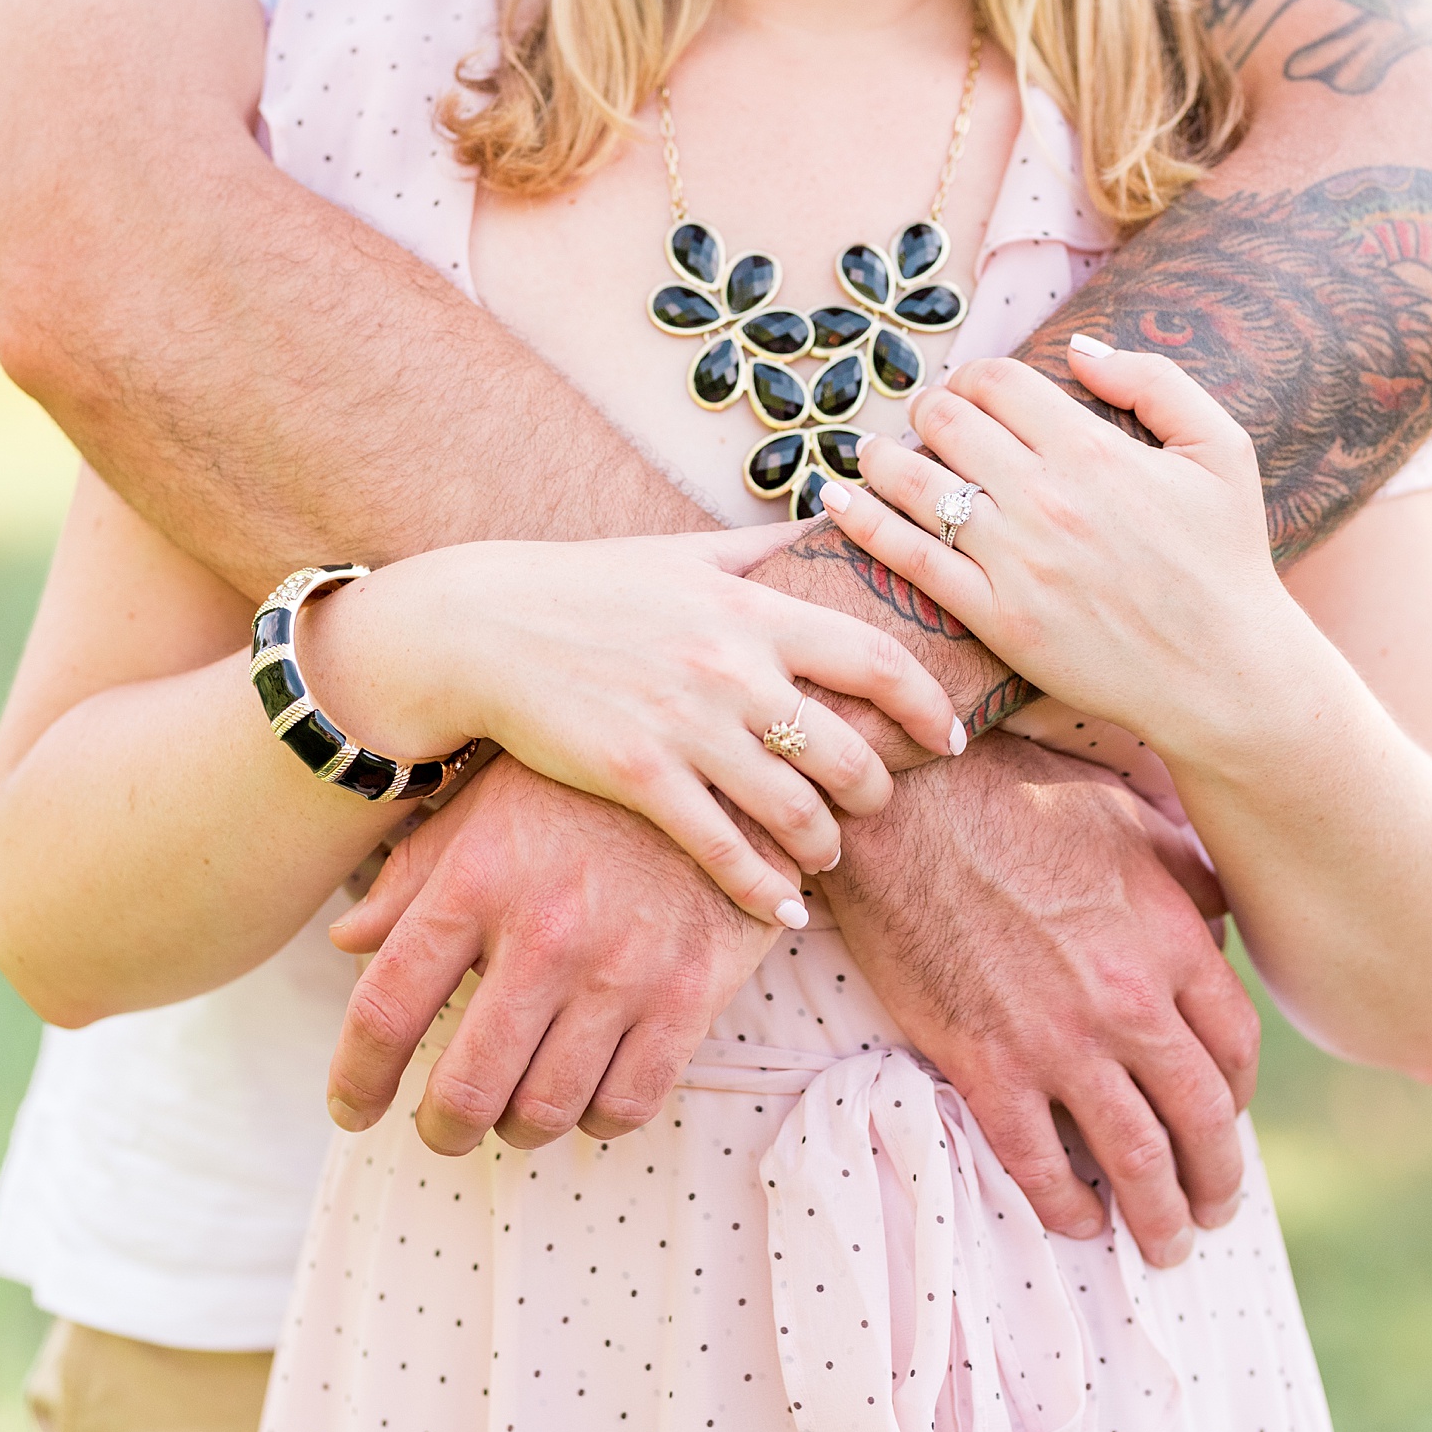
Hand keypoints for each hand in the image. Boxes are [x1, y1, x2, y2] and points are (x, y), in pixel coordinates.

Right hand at [296, 526, 963, 925]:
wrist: (484, 628)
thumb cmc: (583, 587)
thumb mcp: (679, 551)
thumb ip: (757, 549)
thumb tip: (828, 519)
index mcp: (751, 610)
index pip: (875, 659)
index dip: (926, 706)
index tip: (947, 737)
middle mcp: (733, 669)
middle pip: (848, 749)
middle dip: (875, 790)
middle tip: (874, 803)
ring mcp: (688, 727)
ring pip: (796, 808)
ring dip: (824, 843)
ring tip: (823, 853)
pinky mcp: (641, 776)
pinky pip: (723, 848)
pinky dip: (764, 889)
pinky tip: (784, 912)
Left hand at [324, 753, 779, 1153]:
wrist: (715, 764)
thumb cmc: (579, 790)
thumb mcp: (482, 811)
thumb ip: (411, 880)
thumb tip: (347, 942)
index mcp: (476, 881)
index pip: (387, 1009)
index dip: (357, 1079)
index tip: (353, 1109)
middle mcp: (545, 931)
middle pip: (466, 1086)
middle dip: (441, 1128)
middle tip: (440, 1129)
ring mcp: (622, 969)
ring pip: (546, 1110)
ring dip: (517, 1130)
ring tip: (512, 1112)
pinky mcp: (690, 995)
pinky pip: (627, 1103)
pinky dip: (595, 1119)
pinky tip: (585, 1094)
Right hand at [822, 731, 1259, 1268]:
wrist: (908, 808)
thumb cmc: (1015, 799)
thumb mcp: (1129, 823)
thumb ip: (1184, 884)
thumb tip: (1212, 927)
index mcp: (1174, 944)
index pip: (1238, 1050)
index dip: (1239, 1096)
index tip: (1226, 1117)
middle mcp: (1131, 1005)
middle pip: (1201, 1120)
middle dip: (1215, 1178)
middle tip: (1214, 1209)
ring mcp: (1058, 1042)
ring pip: (1133, 1157)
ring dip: (1158, 1214)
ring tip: (1163, 1243)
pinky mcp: (986, 1064)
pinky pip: (1037, 1163)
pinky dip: (1066, 1205)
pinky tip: (1080, 1222)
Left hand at [829, 341, 1309, 763]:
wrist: (1224, 673)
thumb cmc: (1228, 561)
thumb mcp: (1220, 450)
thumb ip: (1155, 383)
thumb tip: (1080, 348)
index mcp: (1094, 450)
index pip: (999, 382)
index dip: (972, 376)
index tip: (969, 390)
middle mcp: (1046, 498)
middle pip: (949, 422)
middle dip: (929, 410)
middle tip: (925, 421)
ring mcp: (1015, 559)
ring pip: (917, 483)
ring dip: (881, 456)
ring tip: (869, 451)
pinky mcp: (994, 616)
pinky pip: (910, 559)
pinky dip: (862, 521)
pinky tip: (836, 500)